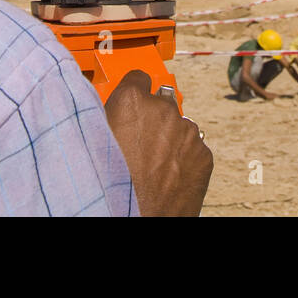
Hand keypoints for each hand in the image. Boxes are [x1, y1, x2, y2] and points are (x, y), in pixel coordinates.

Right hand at [104, 71, 212, 216]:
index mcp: (131, 101)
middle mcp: (163, 109)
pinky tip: (168, 176)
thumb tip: (108, 109)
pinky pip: (193, 148)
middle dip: (152, 119)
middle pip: (160, 103)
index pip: (138, 77)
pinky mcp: (204, 155)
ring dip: (170, 139)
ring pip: (179, 126)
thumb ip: (107, 116)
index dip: (133, 92)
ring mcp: (187, 132)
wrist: (136, 220)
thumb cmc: (110, 186)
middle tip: (139, 144)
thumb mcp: (94, 140)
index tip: (132, 103)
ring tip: (153, 165)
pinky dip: (184, 159)